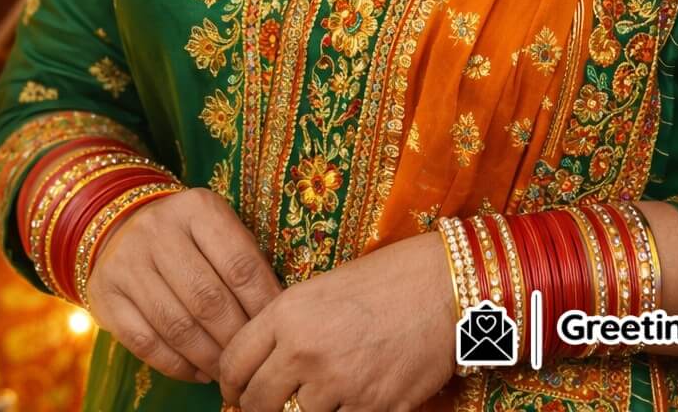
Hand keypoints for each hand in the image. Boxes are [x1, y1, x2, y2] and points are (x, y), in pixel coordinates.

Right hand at [85, 186, 282, 384]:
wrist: (122, 224)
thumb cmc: (188, 235)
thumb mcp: (217, 228)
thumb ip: (243, 260)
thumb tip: (277, 313)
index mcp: (198, 208)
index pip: (240, 265)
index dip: (263, 304)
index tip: (276, 329)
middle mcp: (159, 230)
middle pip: (208, 299)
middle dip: (235, 337)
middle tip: (252, 359)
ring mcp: (128, 262)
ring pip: (177, 326)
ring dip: (209, 357)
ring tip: (229, 372)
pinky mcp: (105, 294)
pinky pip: (145, 343)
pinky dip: (177, 366)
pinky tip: (199, 372)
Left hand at [219, 230, 457, 411]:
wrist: (446, 286)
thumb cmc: (388, 279)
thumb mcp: (326, 289)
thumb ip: (289, 327)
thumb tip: (263, 367)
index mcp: (290, 312)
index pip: (234, 363)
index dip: (230, 383)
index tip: (236, 390)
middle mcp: (306, 351)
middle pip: (258, 404)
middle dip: (261, 406)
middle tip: (272, 402)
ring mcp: (339, 385)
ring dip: (308, 409)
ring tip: (329, 387)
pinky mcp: (372, 408)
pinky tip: (357, 392)